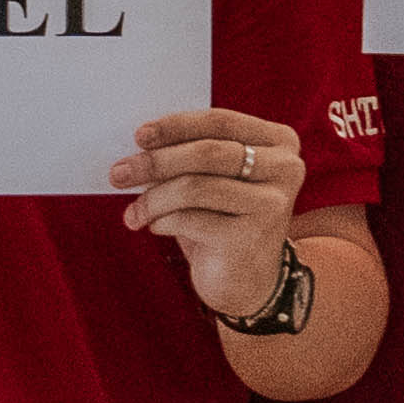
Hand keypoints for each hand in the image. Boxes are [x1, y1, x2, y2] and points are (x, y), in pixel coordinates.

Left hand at [108, 108, 307, 319]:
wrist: (247, 280)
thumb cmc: (223, 220)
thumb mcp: (212, 179)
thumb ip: (189, 155)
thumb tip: (142, 144)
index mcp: (278, 142)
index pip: (220, 122)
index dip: (175, 126)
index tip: (139, 136)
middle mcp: (284, 168)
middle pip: (207, 153)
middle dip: (156, 162)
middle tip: (119, 173)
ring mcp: (272, 203)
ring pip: (196, 187)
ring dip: (153, 198)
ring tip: (134, 212)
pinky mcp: (252, 237)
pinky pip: (192, 220)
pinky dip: (164, 221)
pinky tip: (155, 227)